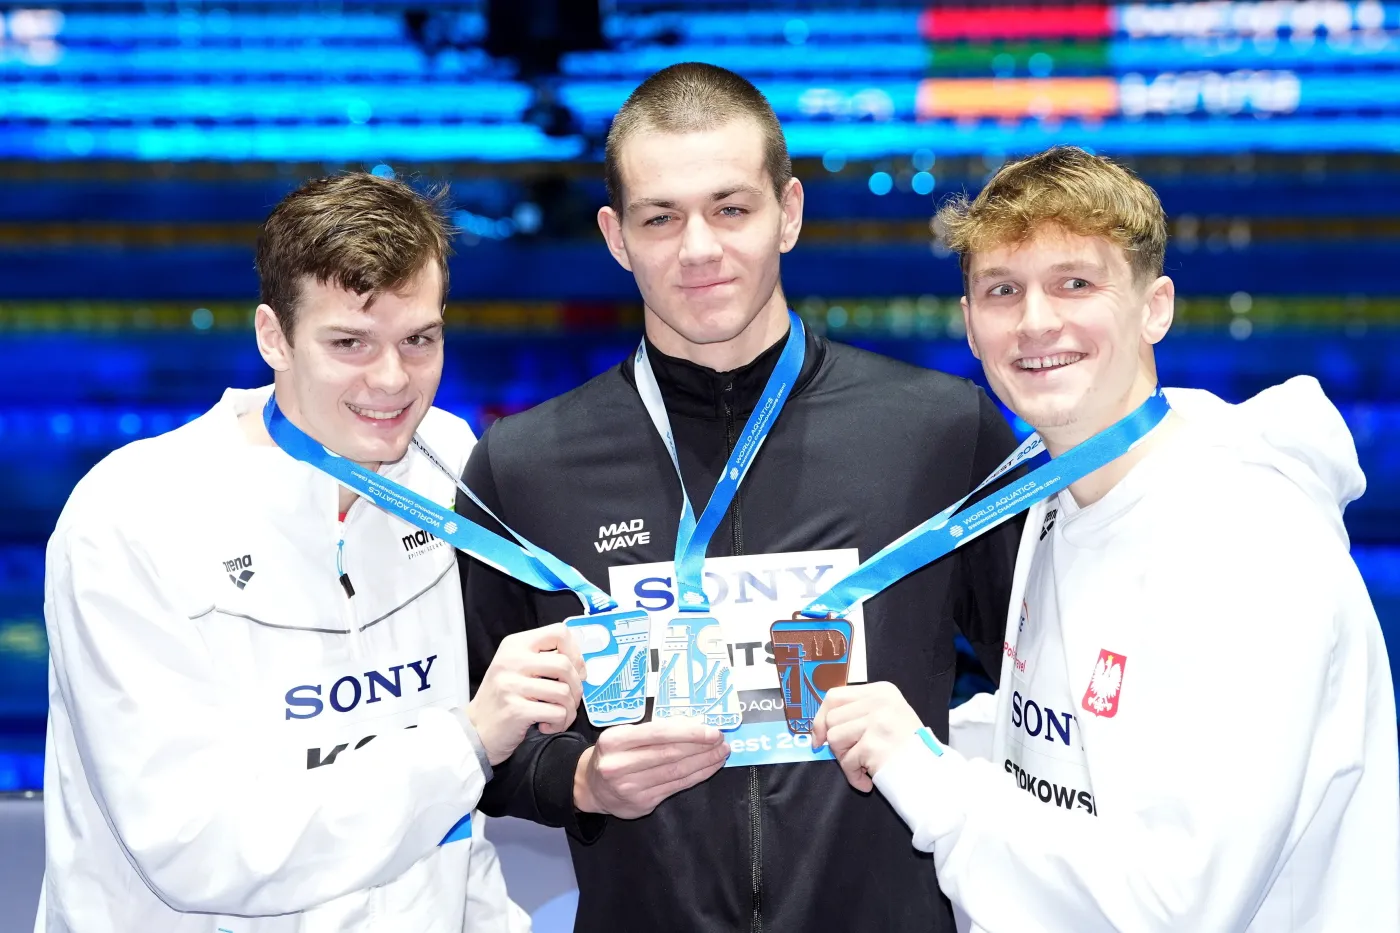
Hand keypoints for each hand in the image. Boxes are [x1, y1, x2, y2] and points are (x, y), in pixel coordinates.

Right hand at [467, 623, 584, 765]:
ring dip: (569, 709)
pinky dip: (559, 723)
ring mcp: (511, 685)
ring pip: (564, 692)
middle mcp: (511, 660)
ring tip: (557, 715)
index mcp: (515, 644)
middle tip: (569, 700)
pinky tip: (546, 725)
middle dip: (576, 687)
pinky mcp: (516, 710)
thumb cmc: (503, 698)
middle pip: (565, 665)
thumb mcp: (517, 668)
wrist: (476, 729)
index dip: (575, 652)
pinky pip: (556, 713)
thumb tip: (581, 662)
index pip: (559, 632)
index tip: (575, 670)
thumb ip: (544, 658)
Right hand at [574, 719, 729, 818]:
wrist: (591, 786)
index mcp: (614, 740)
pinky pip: (676, 787)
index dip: (689, 733)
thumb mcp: (623, 734)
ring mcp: (631, 787)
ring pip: (676, 772)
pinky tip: (708, 768)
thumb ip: (652, 730)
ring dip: (704, 762)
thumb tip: (693, 725)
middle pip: (670, 754)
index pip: (659, 734)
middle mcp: (620, 765)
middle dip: (701, 747)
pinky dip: (696, 776)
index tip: (711, 731)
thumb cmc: (613, 753)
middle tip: (722, 741)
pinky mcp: (642, 803)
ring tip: (721, 753)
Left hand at [812, 682, 923, 791]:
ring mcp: (878, 723)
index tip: (818, 737)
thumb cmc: (907, 749)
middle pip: (831, 719)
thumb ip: (858, 714)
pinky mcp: (874, 745)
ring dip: (845, 759)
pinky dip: (854, 776)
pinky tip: (868, 779)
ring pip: (834, 738)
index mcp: (882, 691)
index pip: (834, 696)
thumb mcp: (886, 717)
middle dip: (836, 743)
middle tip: (852, 756)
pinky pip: (846, 762)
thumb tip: (820, 727)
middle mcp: (880, 702)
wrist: (932, 775)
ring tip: (864, 764)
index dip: (821, 718)